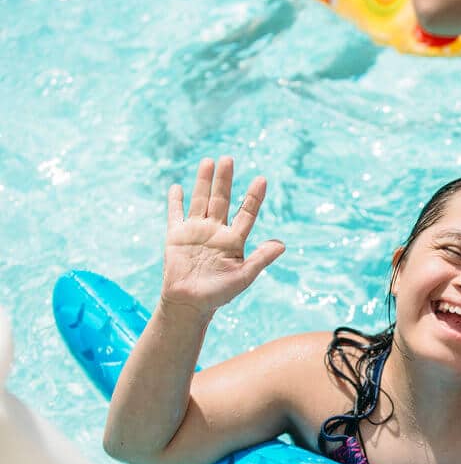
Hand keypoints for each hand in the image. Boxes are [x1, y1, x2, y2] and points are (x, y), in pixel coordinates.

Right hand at [161, 157, 284, 316]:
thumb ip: (261, 259)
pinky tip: (177, 187)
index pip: (247, 212)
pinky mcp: (176, 236)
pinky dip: (176, 201)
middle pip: (222, 200)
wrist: (189, 304)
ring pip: (201, 200)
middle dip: (225, 180)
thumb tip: (282, 245)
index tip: (262, 179)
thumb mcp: (244, 276)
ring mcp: (195, 232)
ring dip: (204, 182)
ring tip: (209, 162)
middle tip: (229, 159)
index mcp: (234, 240)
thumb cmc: (219, 294)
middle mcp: (216, 231)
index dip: (254, 196)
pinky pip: (175, 214)